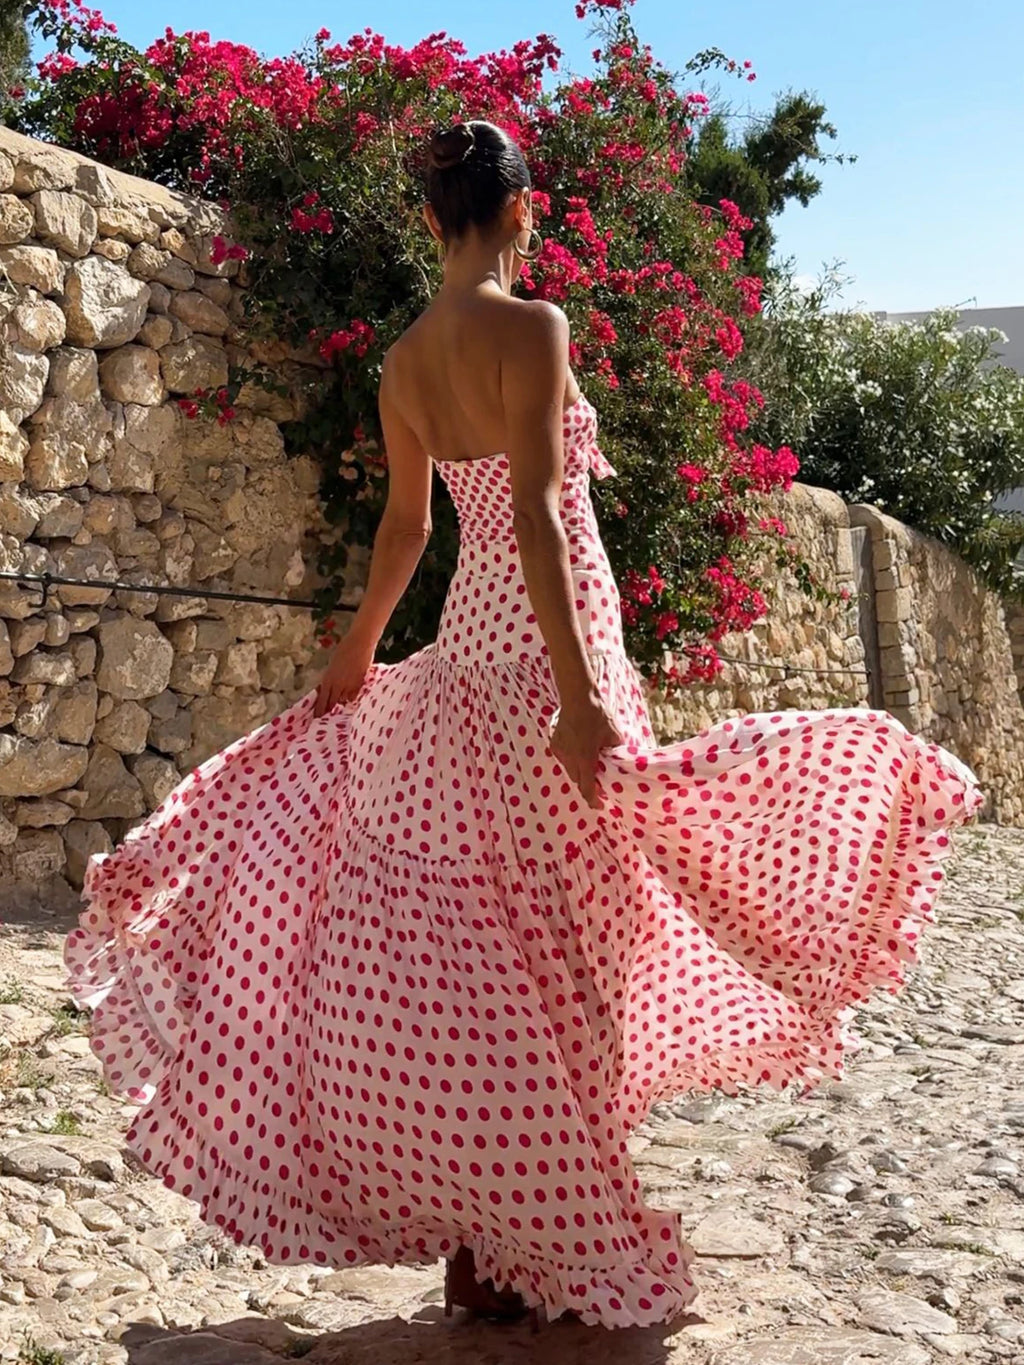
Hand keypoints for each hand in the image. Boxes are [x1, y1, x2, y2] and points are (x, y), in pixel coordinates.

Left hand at [313, 629, 375, 717]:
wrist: (360, 643)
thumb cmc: (344, 650)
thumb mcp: (332, 665)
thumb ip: (330, 678)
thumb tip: (326, 688)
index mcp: (328, 679)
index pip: (322, 699)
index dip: (319, 709)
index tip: (317, 716)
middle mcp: (338, 685)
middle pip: (332, 703)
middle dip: (329, 708)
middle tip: (328, 713)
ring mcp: (349, 685)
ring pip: (344, 700)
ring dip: (341, 700)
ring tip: (341, 699)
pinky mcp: (360, 684)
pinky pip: (354, 696)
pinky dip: (351, 696)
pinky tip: (350, 693)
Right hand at [549, 692, 624, 810]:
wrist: (577, 697)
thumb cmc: (598, 715)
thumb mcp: (613, 735)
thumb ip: (616, 753)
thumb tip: (621, 763)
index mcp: (584, 758)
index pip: (587, 788)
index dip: (593, 800)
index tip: (600, 805)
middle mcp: (569, 758)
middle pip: (578, 781)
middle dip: (588, 783)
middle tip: (600, 780)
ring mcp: (559, 751)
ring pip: (570, 770)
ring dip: (580, 771)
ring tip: (590, 761)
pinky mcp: (554, 744)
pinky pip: (564, 759)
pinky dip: (572, 760)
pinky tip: (580, 749)